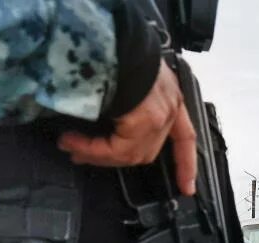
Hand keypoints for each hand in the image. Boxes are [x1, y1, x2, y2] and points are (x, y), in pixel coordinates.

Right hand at [58, 60, 197, 195]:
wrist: (117, 39)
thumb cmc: (118, 51)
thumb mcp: (127, 80)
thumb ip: (125, 107)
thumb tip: (98, 134)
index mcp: (171, 98)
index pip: (185, 138)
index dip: (186, 164)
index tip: (187, 189)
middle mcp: (170, 109)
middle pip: (146, 150)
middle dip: (112, 157)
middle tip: (81, 154)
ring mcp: (160, 115)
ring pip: (130, 153)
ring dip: (97, 154)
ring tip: (71, 147)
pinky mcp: (145, 120)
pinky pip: (117, 148)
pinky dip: (93, 150)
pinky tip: (73, 143)